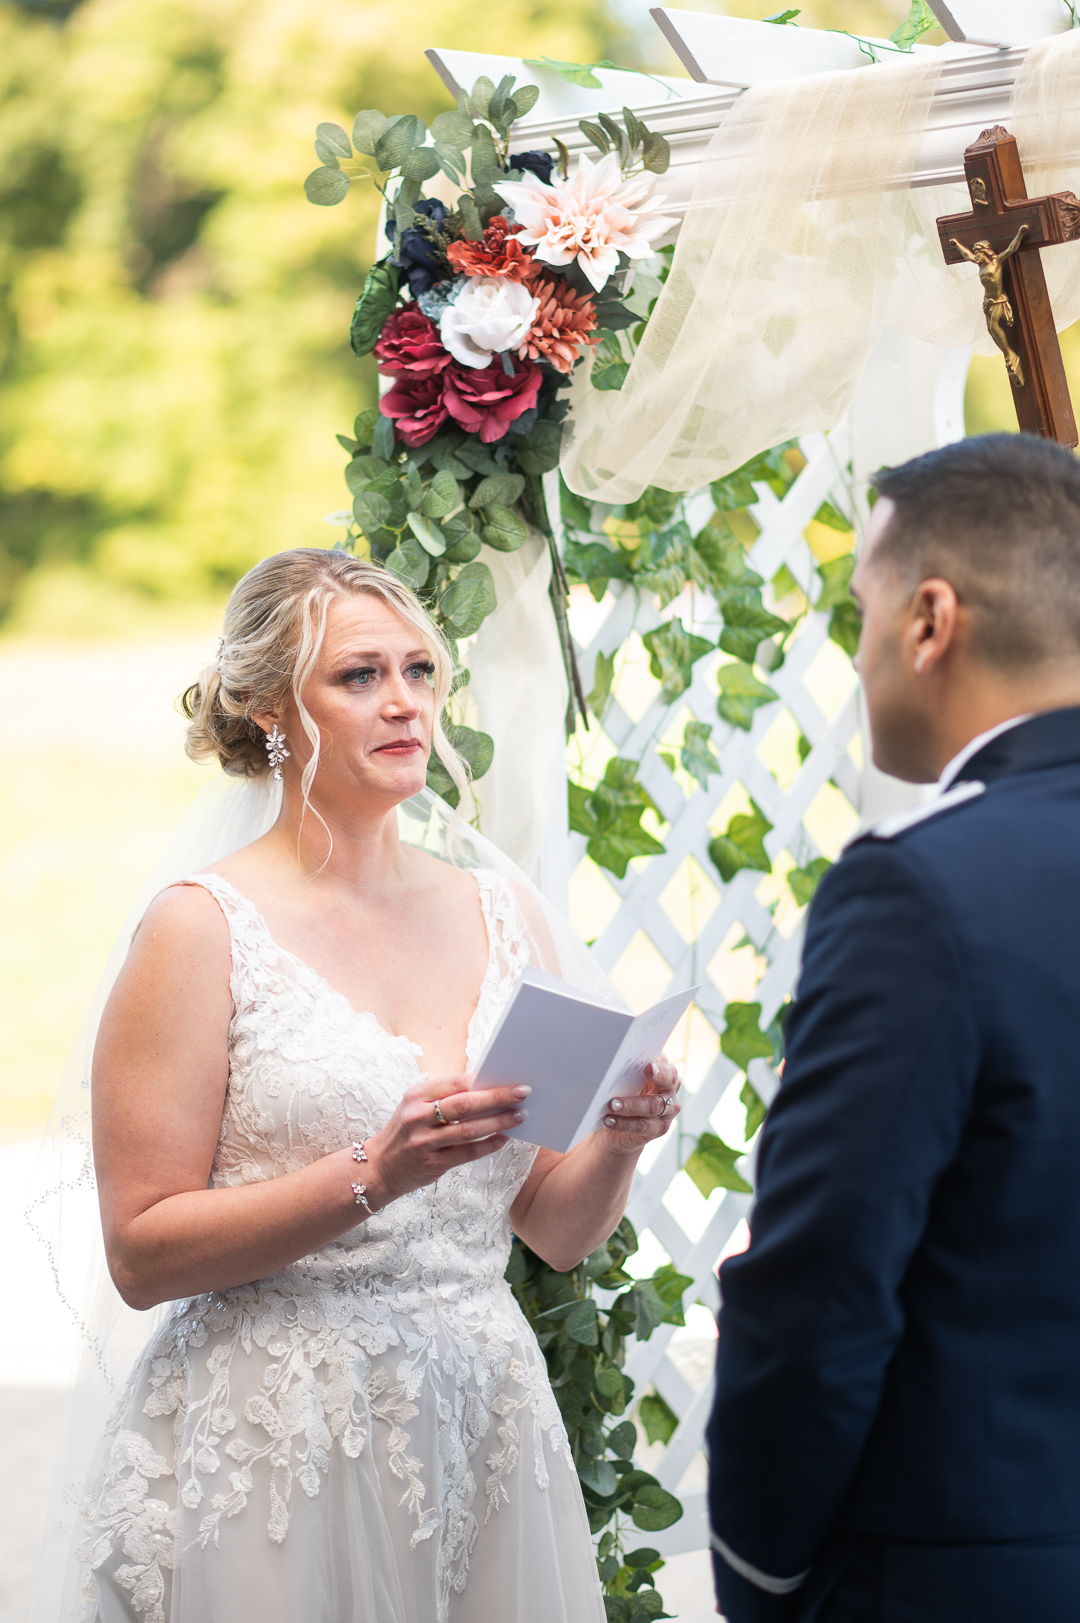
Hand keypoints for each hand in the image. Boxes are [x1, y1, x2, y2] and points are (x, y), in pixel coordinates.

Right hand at [362, 1075, 529, 1207]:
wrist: (378, 1167)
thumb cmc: (406, 1132)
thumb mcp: (416, 1108)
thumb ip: (445, 1098)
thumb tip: (487, 1088)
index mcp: (416, 1096)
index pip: (456, 1083)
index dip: (484, 1080)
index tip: (509, 1077)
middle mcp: (418, 1117)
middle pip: (464, 1104)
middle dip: (497, 1097)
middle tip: (523, 1093)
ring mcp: (424, 1142)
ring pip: (468, 1130)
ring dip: (498, 1122)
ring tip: (519, 1116)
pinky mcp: (432, 1164)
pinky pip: (467, 1153)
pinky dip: (488, 1146)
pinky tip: (503, 1139)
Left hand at [601, 1058, 680, 1155]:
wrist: (615, 1123)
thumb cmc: (623, 1092)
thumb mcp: (626, 1079)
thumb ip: (629, 1070)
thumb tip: (616, 1061)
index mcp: (664, 1074)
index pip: (667, 1068)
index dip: (661, 1068)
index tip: (648, 1066)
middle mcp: (670, 1091)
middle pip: (667, 1083)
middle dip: (652, 1080)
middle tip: (633, 1081)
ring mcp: (667, 1112)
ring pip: (653, 1106)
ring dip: (631, 1106)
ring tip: (612, 1105)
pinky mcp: (658, 1130)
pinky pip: (643, 1126)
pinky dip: (625, 1123)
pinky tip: (610, 1120)